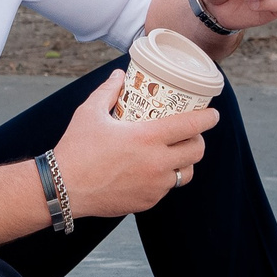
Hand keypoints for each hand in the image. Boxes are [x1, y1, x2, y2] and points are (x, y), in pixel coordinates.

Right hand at [53, 71, 215, 219]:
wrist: (62, 190)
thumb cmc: (76, 148)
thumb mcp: (90, 113)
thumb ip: (108, 91)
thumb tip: (119, 75)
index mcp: (147, 138)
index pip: (191, 126)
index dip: (208, 118)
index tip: (213, 114)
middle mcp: (156, 163)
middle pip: (196, 151)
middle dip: (198, 140)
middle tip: (191, 133)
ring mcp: (154, 186)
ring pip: (186, 173)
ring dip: (186, 162)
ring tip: (176, 154)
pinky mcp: (147, 202)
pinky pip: (166, 189)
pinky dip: (166, 178)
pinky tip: (155, 171)